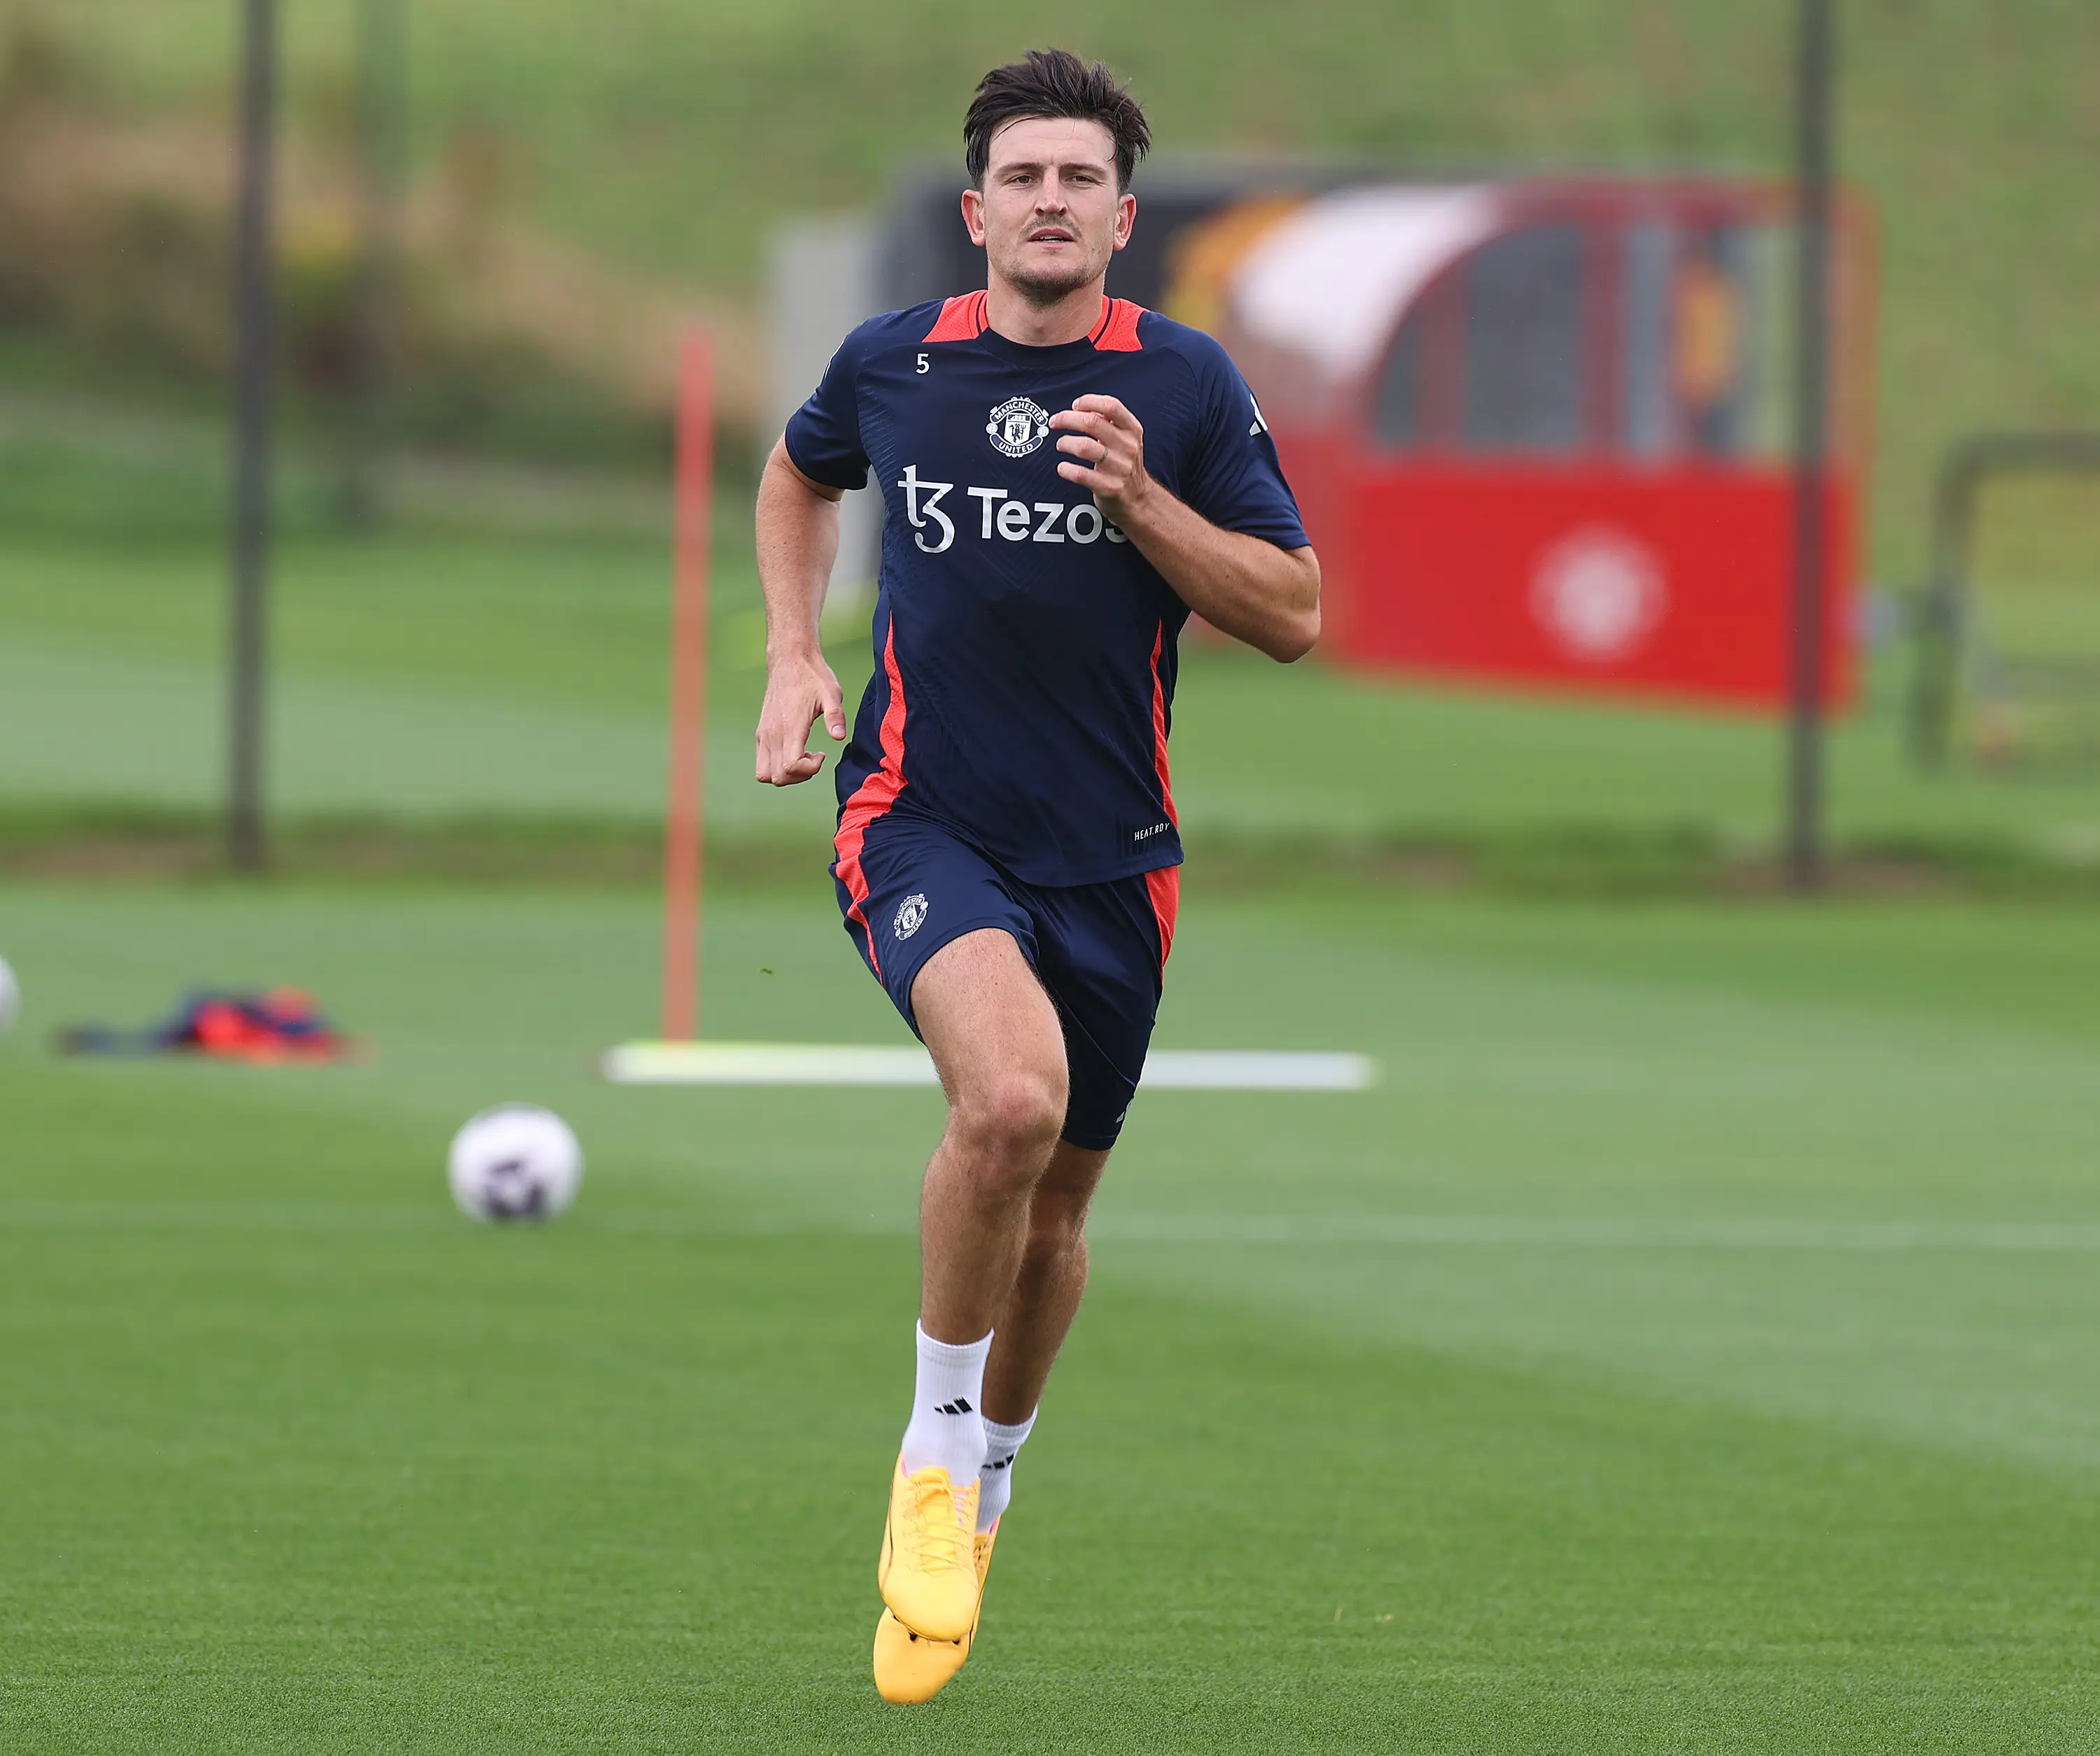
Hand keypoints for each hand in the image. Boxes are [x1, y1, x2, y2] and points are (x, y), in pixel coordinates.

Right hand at [754, 649, 845, 785]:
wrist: (789, 659)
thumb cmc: (812, 676)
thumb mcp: (831, 694)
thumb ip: (835, 716)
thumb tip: (839, 736)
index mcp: (789, 727)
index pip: (790, 768)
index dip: (809, 770)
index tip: (822, 754)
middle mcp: (772, 734)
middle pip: (776, 777)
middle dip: (798, 776)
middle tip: (813, 759)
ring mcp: (764, 734)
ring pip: (764, 774)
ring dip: (785, 774)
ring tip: (802, 758)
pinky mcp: (761, 732)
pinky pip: (761, 762)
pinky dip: (776, 765)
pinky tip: (794, 749)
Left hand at [1051, 394, 1150, 522]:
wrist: (1137, 499)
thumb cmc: (1124, 464)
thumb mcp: (1125, 439)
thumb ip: (1108, 422)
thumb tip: (1080, 408)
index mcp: (1132, 430)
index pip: (1111, 406)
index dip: (1089, 401)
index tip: (1074, 405)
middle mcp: (1128, 447)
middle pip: (1092, 423)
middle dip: (1067, 419)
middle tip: (1054, 422)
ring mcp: (1120, 468)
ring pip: (1085, 447)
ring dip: (1065, 442)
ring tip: (1060, 444)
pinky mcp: (1109, 487)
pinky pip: (1081, 474)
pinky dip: (1066, 469)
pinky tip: (1062, 467)